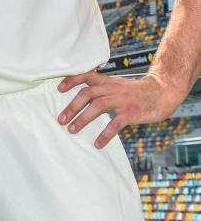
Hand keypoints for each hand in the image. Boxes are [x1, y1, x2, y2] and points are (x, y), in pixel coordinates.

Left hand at [58, 71, 184, 148]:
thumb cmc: (137, 91)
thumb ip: (102, 88)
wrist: (163, 91)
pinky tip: (97, 144)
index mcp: (107, 82)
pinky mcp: (130, 113)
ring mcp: (121, 101)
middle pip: (86, 94)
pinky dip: (104, 135)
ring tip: (72, 130)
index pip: (85, 76)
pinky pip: (114, 124)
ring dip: (82, 119)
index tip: (58, 89)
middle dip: (71, 107)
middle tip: (60, 120)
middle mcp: (111, 89)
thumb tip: (84, 97)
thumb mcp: (117, 84)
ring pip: (96, 107)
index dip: (71, 81)